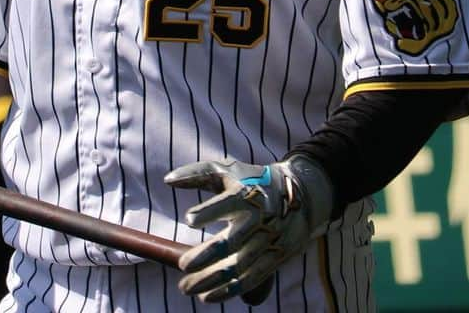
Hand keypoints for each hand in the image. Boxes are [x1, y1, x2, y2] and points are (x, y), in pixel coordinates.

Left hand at [163, 154, 332, 303]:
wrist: (301, 196)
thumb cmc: (253, 180)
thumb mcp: (227, 170)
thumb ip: (197, 174)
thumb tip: (167, 180)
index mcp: (247, 195)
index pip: (227, 204)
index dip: (209, 212)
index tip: (188, 219)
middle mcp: (259, 220)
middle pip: (231, 243)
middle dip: (205, 256)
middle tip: (182, 266)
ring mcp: (267, 242)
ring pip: (238, 267)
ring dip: (211, 280)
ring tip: (186, 288)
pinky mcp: (275, 259)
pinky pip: (251, 280)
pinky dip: (229, 291)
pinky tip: (207, 297)